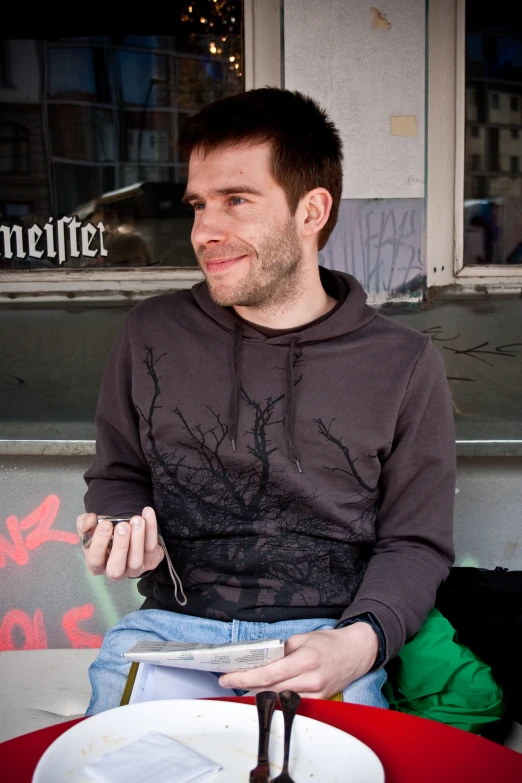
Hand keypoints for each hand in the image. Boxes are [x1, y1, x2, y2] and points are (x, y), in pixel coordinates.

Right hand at [76, 506, 163, 579]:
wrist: (126, 532)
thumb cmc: (106, 534)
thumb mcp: (90, 529)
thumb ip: (84, 523)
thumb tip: (91, 519)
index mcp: (97, 565)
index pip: (95, 560)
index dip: (99, 544)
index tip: (105, 524)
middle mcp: (116, 572)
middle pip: (116, 568)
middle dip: (120, 546)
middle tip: (123, 526)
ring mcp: (134, 569)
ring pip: (136, 560)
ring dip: (138, 539)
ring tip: (137, 520)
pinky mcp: (151, 561)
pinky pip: (152, 547)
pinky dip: (152, 529)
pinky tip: (147, 513)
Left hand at [218, 623, 379, 698]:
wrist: (357, 651)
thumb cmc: (330, 642)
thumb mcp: (303, 638)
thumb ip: (282, 650)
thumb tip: (263, 660)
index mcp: (306, 660)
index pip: (268, 674)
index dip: (244, 678)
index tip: (227, 677)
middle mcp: (311, 680)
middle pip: (270, 689)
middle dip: (247, 685)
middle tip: (230, 679)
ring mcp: (316, 693)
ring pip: (279, 698)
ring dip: (260, 693)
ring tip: (243, 685)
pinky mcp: (320, 701)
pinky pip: (292, 703)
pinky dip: (276, 698)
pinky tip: (265, 692)